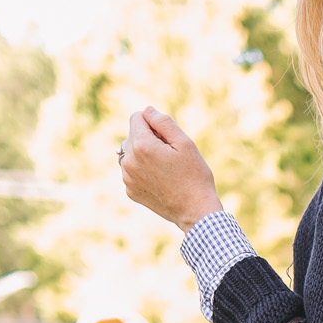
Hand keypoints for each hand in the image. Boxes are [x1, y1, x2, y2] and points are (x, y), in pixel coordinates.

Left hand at [116, 109, 222, 231]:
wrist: (195, 211)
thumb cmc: (194, 175)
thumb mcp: (185, 143)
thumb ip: (163, 122)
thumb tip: (146, 110)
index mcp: (142, 146)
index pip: (136, 117)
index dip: (154, 123)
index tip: (168, 138)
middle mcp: (129, 161)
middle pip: (132, 134)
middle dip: (148, 138)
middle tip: (169, 154)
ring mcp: (127, 178)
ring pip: (129, 153)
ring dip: (143, 154)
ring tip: (164, 168)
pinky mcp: (130, 191)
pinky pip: (131, 171)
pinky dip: (142, 170)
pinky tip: (160, 180)